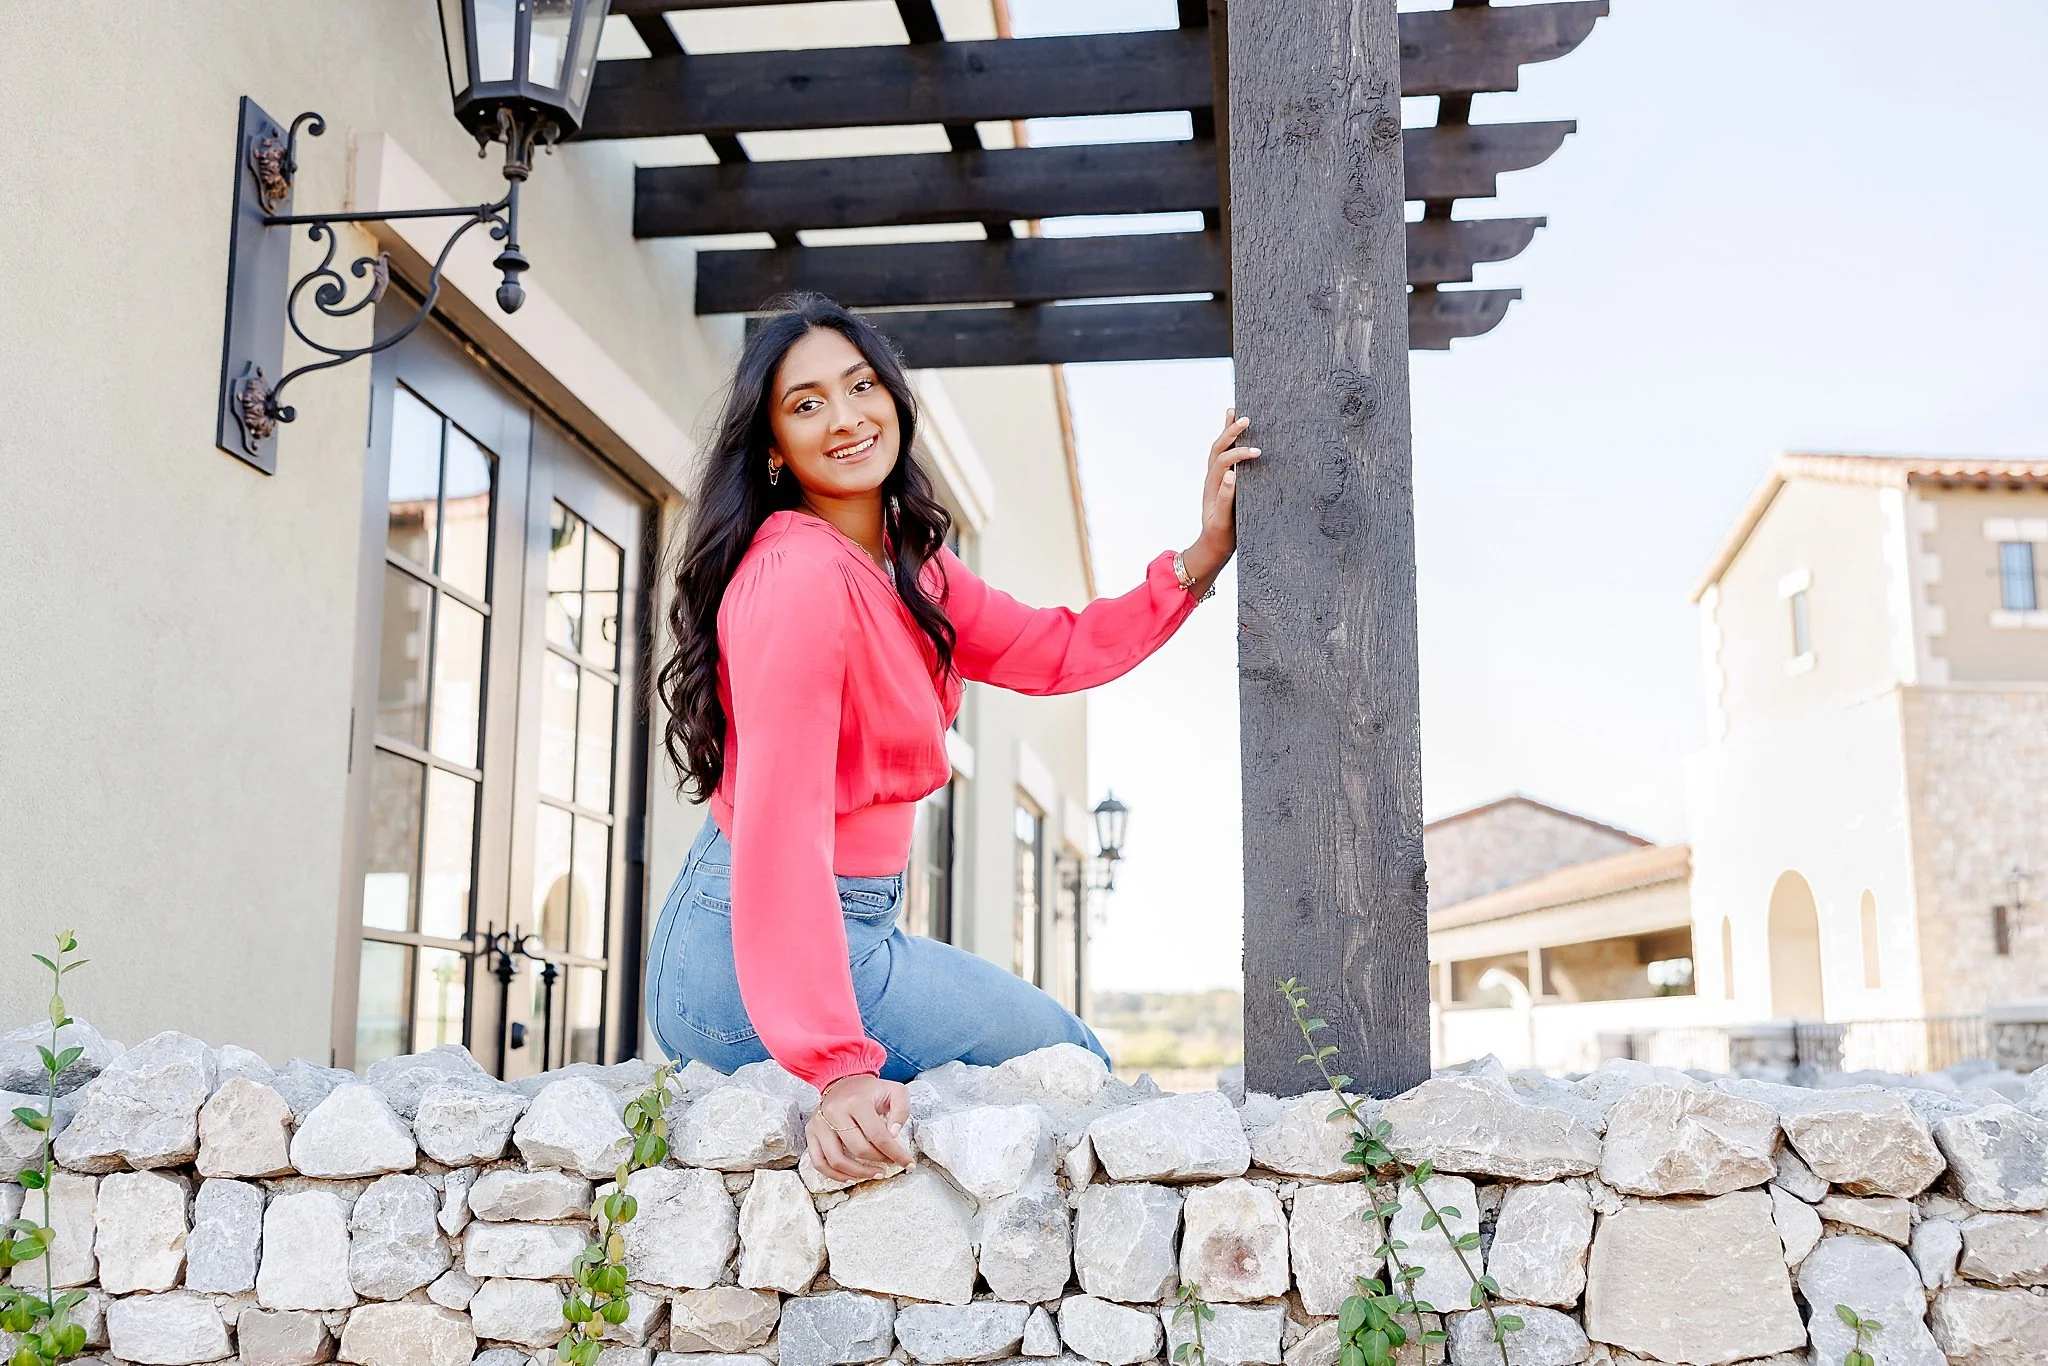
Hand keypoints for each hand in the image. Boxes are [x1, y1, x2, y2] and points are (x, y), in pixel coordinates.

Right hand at [806, 1073, 913, 1182]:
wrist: (844, 1080)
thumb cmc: (871, 1090)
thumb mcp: (895, 1091)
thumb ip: (901, 1110)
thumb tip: (893, 1134)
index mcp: (857, 1101)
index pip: (878, 1135)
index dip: (895, 1153)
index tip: (908, 1163)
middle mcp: (835, 1112)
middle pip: (858, 1149)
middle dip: (879, 1161)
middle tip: (890, 1163)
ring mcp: (820, 1123)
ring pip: (836, 1160)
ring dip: (858, 1173)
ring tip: (875, 1173)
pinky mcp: (811, 1131)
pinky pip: (819, 1161)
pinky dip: (834, 1175)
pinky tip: (851, 1177)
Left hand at [1182, 408, 1258, 586]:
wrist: (1213, 545)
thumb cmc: (1221, 535)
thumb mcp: (1224, 520)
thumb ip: (1226, 498)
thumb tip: (1231, 475)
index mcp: (1213, 487)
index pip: (1225, 463)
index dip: (1239, 455)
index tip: (1257, 452)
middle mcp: (1212, 479)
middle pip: (1219, 449)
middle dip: (1231, 432)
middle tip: (1246, 419)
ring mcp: (1215, 479)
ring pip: (1219, 449)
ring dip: (1227, 431)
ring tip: (1234, 413)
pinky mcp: (1221, 481)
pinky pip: (1223, 456)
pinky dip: (1228, 441)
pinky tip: (1234, 431)